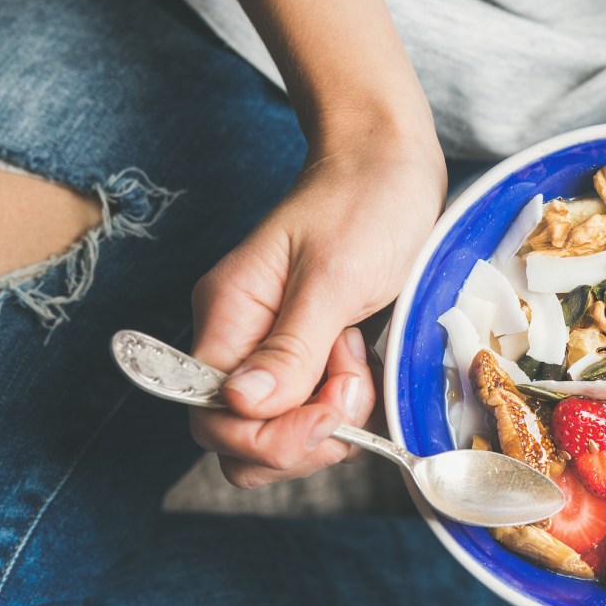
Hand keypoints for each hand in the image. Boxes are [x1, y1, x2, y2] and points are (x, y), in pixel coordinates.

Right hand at [189, 138, 445, 487]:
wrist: (393, 165)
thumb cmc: (364, 202)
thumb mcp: (332, 275)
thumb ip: (291, 346)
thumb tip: (241, 405)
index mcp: (228, 317)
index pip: (212, 417)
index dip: (271, 434)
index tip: (333, 403)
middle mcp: (243, 343)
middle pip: (242, 440)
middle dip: (304, 436)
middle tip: (354, 383)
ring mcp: (278, 354)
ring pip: (283, 436)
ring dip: (333, 423)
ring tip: (364, 362)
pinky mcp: (315, 360)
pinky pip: (318, 416)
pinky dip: (351, 412)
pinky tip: (373, 369)